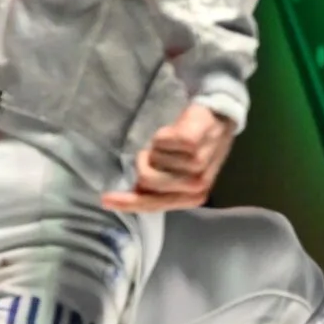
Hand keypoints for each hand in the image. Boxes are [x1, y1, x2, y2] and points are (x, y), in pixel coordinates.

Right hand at [102, 103, 236, 212]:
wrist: (219, 118)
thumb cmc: (195, 149)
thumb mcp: (178, 174)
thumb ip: (158, 188)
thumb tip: (132, 194)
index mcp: (193, 197)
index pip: (152, 205)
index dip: (127, 203)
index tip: (105, 199)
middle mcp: (197, 185)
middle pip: (145, 180)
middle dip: (143, 163)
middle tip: (155, 152)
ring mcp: (197, 165)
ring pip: (152, 159)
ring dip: (157, 148)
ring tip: (173, 143)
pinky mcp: (193, 144)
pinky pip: (159, 141)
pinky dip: (162, 134)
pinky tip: (177, 131)